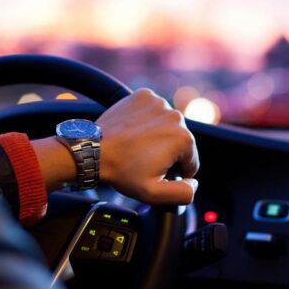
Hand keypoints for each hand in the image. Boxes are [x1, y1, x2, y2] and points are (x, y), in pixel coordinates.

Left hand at [96, 88, 199, 204]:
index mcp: (183, 139)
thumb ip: (183, 193)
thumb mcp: (154, 193)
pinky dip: (147, 120)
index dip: (175, 171)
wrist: (94, 150)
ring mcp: (158, 102)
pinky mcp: (144, 95)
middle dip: (167, 152)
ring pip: (167, 125)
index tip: (156, 171)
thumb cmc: (122, 171)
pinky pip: (153, 110)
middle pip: (180, 141)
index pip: (190, 161)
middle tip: (144, 160)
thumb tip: (194, 183)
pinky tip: (134, 131)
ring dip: (158, 135)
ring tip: (138, 146)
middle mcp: (175, 116)